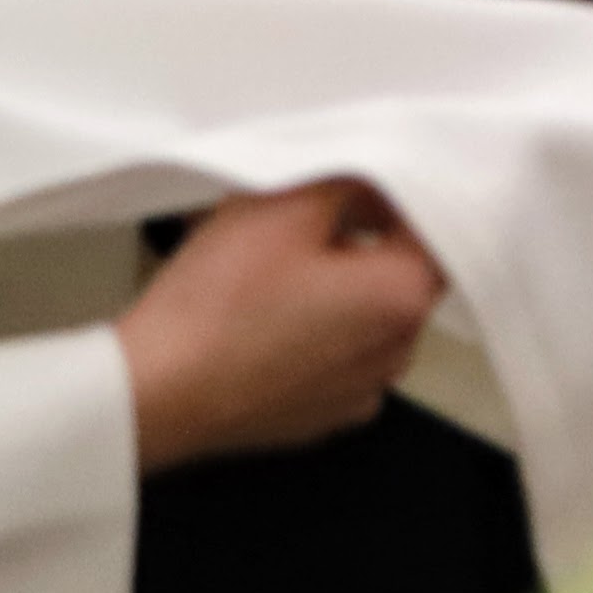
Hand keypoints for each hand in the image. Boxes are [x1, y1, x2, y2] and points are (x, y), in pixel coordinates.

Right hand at [117, 178, 441, 470]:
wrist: (156, 392)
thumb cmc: (218, 306)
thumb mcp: (284, 205)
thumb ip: (347, 178)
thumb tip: (370, 177)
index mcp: (403, 298)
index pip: (437, 228)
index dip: (397, 196)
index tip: (360, 181)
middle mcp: (395, 353)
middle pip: (399, 272)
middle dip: (360, 237)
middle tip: (304, 215)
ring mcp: (357, 392)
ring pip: (363, 315)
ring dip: (333, 283)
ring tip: (272, 264)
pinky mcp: (318, 415)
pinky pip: (331, 355)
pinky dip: (310, 328)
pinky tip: (262, 311)